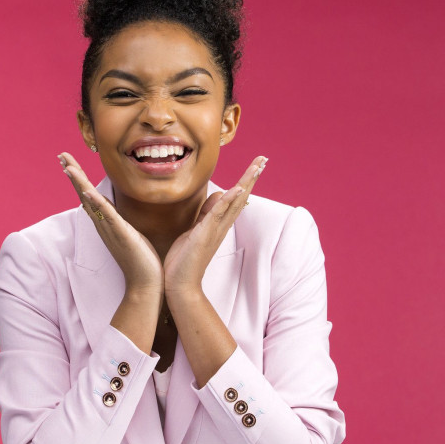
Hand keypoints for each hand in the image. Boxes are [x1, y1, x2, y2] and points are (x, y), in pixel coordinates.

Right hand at [58, 152, 163, 296]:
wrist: (145, 284)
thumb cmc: (142, 260)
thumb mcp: (130, 234)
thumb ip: (123, 222)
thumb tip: (119, 212)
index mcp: (107, 222)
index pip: (89, 195)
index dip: (79, 178)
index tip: (68, 161)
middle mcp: (103, 225)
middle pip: (83, 194)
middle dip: (73, 174)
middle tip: (61, 155)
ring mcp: (110, 229)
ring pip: (90, 202)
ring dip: (79, 183)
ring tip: (68, 166)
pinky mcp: (121, 235)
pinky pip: (106, 216)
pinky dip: (96, 203)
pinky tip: (88, 190)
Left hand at [163, 156, 267, 296]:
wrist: (181, 285)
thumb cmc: (185, 259)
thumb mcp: (196, 229)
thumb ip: (207, 213)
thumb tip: (218, 194)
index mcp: (219, 223)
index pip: (236, 198)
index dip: (246, 180)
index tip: (256, 164)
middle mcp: (222, 225)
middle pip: (242, 196)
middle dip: (252, 177)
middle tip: (263, 159)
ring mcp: (215, 229)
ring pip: (235, 201)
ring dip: (246, 183)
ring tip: (257, 166)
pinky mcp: (205, 234)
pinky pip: (218, 214)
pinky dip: (228, 200)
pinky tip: (237, 188)